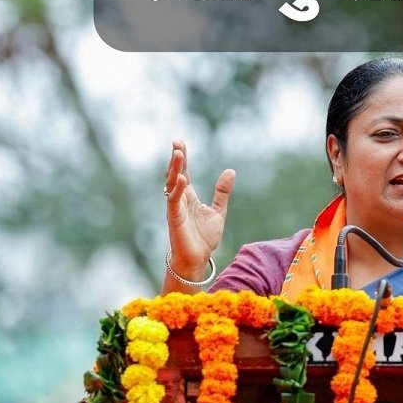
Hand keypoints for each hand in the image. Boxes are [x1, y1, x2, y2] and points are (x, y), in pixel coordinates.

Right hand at [163, 140, 234, 280]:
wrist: (198, 259)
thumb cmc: (204, 238)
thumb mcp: (217, 211)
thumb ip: (222, 192)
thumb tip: (231, 171)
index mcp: (189, 197)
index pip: (184, 173)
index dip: (183, 159)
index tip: (180, 143)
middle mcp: (180, 200)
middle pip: (175, 175)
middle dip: (176, 159)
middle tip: (177, 143)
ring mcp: (176, 209)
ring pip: (171, 185)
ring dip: (174, 170)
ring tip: (178, 154)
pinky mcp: (174, 219)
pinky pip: (173, 202)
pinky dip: (177, 190)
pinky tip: (182, 179)